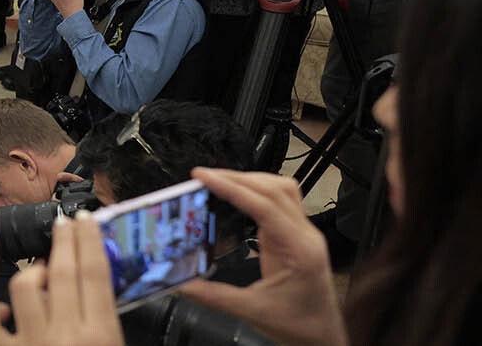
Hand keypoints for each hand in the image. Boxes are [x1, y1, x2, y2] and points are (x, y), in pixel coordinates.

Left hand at [0, 213, 124, 345]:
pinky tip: (1, 308)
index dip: (90, 239)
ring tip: (40, 270)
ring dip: (33, 271)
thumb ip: (107, 318)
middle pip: (62, 271)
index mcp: (100, 336)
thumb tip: (101, 288)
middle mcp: (65, 336)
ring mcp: (32, 343)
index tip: (85, 221)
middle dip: (64, 240)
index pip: (95, 273)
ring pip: (24, 285)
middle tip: (64, 224)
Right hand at [180, 168, 347, 345]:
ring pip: (280, 190)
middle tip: (204, 177)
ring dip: (248, 181)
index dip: (232, 187)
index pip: (264, 205)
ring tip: (219, 182)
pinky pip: (279, 203)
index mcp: (299, 250)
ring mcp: (303, 234)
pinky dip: (256, 193)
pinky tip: (238, 197)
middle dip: (236, 178)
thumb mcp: (252, 311)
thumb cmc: (301, 325)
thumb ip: (213, 296)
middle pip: (273, 189)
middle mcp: (305, 236)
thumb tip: (182, 282)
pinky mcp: (296, 237)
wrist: (323, 337)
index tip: (205, 177)